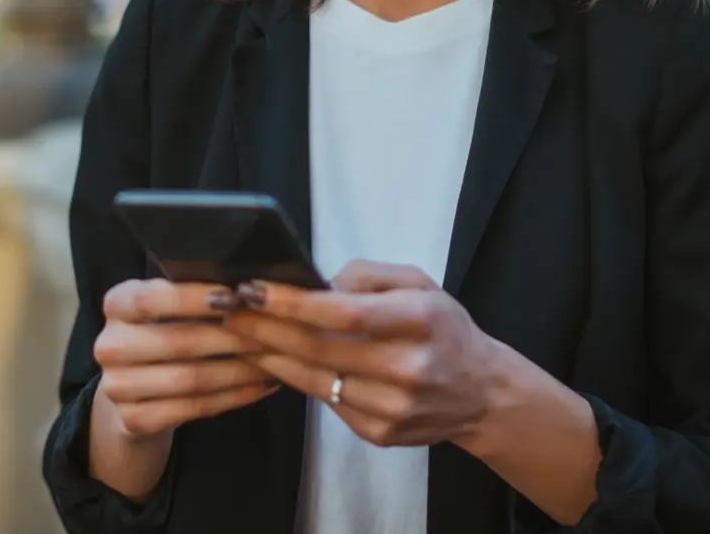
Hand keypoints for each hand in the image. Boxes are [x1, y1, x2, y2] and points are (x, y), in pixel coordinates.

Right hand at [92, 278, 279, 440]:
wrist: (134, 389)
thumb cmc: (163, 332)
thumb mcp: (167, 306)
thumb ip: (194, 293)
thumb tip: (247, 286)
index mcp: (115, 305)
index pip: (150, 299)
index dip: (193, 298)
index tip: (236, 296)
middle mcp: (109, 345)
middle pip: (177, 342)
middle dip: (232, 337)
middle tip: (272, 333)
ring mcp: (117, 387)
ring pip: (191, 379)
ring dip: (240, 370)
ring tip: (273, 361)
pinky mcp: (134, 420)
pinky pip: (195, 408)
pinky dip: (234, 396)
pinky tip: (260, 386)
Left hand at [224, 260, 512, 448]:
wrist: (481, 392)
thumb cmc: (442, 328)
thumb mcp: (418, 283)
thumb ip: (367, 275)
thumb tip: (315, 284)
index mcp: (420, 321)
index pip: (343, 313)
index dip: (292, 302)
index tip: (253, 289)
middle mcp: (408, 368)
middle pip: (319, 348)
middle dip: (265, 326)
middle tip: (227, 309)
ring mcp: (393, 407)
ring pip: (314, 379)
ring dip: (268, 355)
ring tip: (238, 334)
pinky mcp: (381, 433)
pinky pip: (325, 402)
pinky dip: (294, 379)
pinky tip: (272, 360)